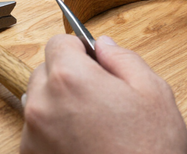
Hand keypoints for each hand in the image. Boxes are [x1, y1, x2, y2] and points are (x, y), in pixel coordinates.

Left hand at [20, 34, 186, 153]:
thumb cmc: (150, 150)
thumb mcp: (153, 92)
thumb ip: (123, 59)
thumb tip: (104, 45)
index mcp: (70, 79)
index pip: (57, 42)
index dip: (79, 48)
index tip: (93, 61)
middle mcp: (42, 105)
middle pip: (45, 71)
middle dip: (68, 75)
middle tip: (100, 95)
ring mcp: (33, 135)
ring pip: (40, 102)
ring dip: (59, 103)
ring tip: (93, 122)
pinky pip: (38, 130)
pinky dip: (55, 130)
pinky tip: (84, 142)